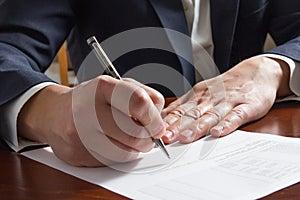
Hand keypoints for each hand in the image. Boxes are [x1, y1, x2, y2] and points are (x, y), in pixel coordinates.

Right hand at [17, 75, 164, 166]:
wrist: (55, 114)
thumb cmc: (91, 100)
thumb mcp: (117, 87)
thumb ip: (143, 97)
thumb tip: (160, 123)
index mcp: (103, 87)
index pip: (139, 102)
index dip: (154, 117)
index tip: (157, 125)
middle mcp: (89, 109)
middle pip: (135, 133)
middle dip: (148, 138)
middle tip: (148, 135)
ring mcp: (81, 133)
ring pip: (126, 151)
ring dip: (136, 148)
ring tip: (131, 139)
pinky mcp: (77, 154)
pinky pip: (113, 161)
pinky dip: (121, 155)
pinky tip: (115, 144)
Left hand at [162, 56, 291, 143]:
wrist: (257, 71)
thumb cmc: (226, 87)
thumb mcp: (203, 92)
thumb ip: (185, 106)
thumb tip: (162, 117)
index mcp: (198, 95)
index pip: (179, 110)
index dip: (167, 122)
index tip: (154, 133)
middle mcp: (210, 98)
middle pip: (191, 114)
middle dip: (177, 126)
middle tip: (165, 138)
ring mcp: (228, 101)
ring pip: (210, 115)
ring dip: (197, 127)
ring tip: (185, 138)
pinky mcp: (246, 106)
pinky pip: (235, 116)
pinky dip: (226, 124)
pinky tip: (218, 132)